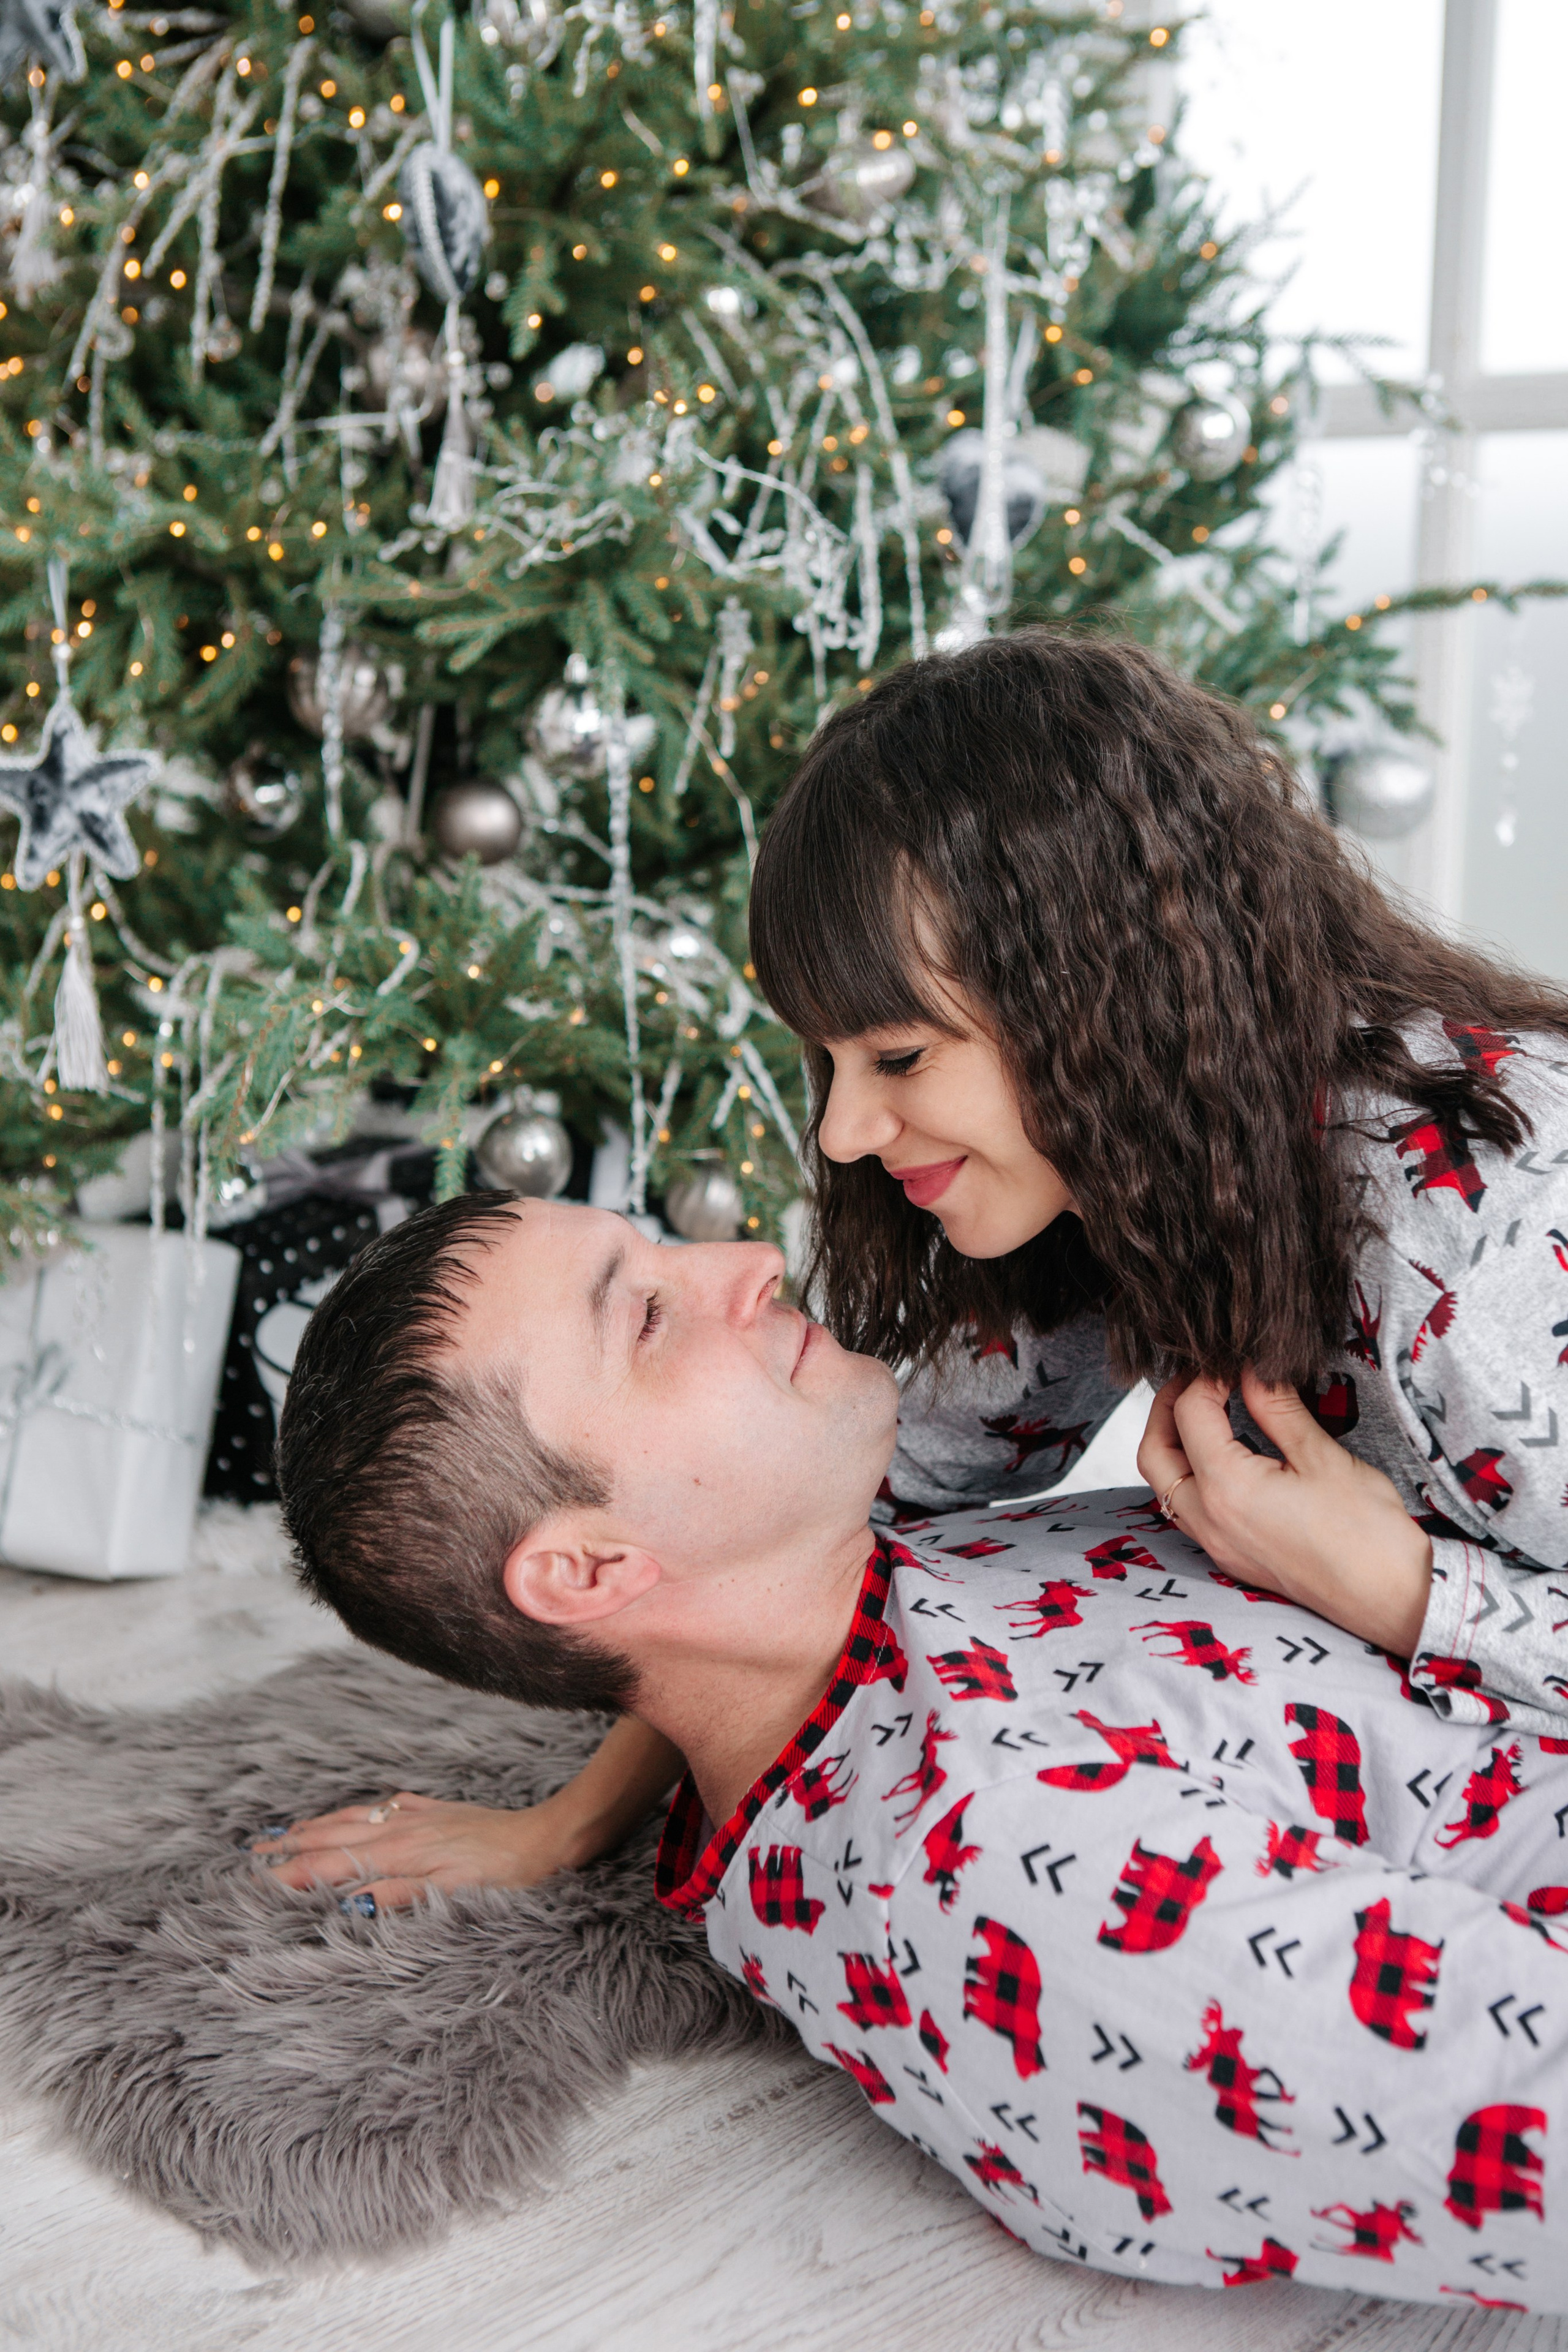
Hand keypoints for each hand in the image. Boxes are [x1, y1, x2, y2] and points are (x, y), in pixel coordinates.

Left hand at [251, 1715, 683, 1912]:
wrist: (549, 1838)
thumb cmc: (497, 1832)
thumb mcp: (447, 1813)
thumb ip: (412, 1810)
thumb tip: (382, 1805)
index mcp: (405, 1822)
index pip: (340, 1827)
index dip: (300, 1835)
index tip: (261, 1844)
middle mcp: (406, 1836)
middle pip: (337, 1843)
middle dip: (291, 1853)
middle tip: (249, 1862)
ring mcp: (425, 1857)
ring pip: (359, 1862)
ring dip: (316, 1869)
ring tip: (276, 1877)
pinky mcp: (448, 1879)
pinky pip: (405, 1889)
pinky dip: (375, 1894)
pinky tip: (350, 1904)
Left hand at [1136, 1365, 1433, 1657]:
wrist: (1392, 1598)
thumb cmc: (1367, 1531)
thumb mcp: (1322, 1456)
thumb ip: (1276, 1408)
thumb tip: (1251, 1370)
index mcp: (1227, 1488)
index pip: (1190, 1414)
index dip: (1205, 1378)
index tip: (1231, 1364)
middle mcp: (1209, 1520)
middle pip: (1154, 1453)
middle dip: (1167, 1408)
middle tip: (1199, 1381)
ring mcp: (1216, 1544)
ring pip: (1164, 1485)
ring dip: (1174, 1444)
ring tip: (1208, 1414)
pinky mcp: (1230, 1557)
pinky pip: (1188, 1511)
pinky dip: (1191, 1476)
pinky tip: (1224, 1457)